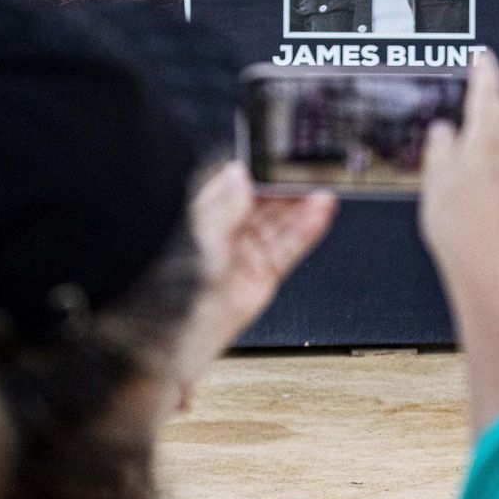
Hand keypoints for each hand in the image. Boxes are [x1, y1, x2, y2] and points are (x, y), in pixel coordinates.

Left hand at [175, 162, 336, 377]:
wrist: (181, 336)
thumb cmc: (176, 290)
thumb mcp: (201, 238)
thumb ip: (225, 207)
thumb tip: (240, 175)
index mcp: (203, 216)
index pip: (236, 185)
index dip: (259, 174)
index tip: (278, 162)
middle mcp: (226, 234)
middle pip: (263, 204)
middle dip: (286, 190)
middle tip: (308, 176)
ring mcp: (245, 255)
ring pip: (280, 225)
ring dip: (302, 209)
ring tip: (322, 194)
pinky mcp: (262, 276)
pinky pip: (288, 250)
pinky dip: (306, 233)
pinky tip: (318, 216)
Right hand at [419, 51, 498, 277]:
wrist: (485, 269)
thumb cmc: (457, 230)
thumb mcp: (435, 184)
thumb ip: (440, 150)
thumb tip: (444, 131)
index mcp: (483, 146)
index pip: (487, 95)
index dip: (484, 72)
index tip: (483, 57)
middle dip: (495, 101)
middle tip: (477, 101)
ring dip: (496, 134)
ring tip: (470, 152)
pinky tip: (481, 183)